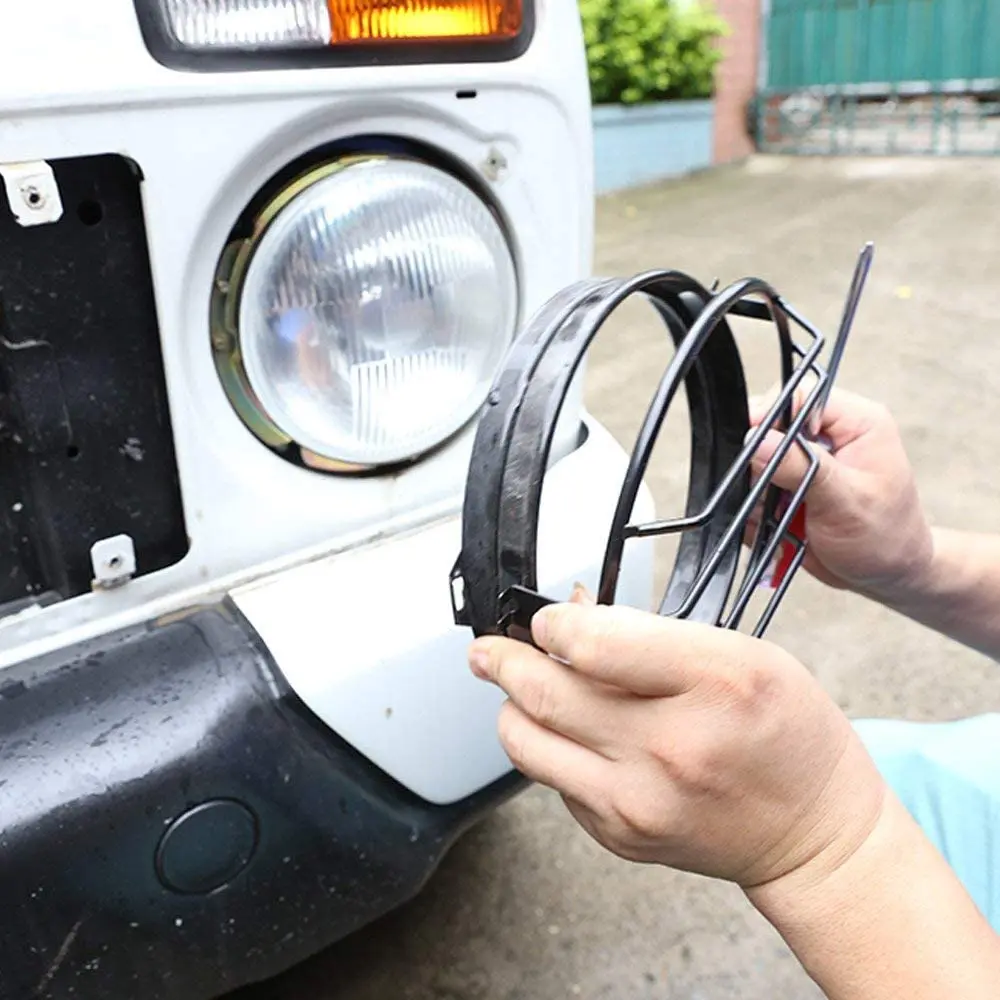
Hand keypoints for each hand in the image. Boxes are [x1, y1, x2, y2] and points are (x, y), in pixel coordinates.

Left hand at [469, 595, 885, 890]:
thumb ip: (654, 632)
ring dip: (511, 706)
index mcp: (715, 683)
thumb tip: (571, 615)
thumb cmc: (785, 733)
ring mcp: (639, 801)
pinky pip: (552, 780)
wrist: (813, 835)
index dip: (553, 624)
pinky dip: (550, 748)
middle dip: (502, 660)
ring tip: (517, 686)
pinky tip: (575, 733)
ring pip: (527, 742)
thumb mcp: (745, 653)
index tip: (548, 619)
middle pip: (544, 693)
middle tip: (488, 649)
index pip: (594, 643)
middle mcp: (671, 747)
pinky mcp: (619, 835)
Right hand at [749, 386, 933, 601]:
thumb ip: (801, 467)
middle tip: (774, 495)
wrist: (886, 577)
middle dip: (762, 463)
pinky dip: (758, 509)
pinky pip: (755, 487)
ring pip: (756, 460)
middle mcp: (829, 435)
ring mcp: (806, 460)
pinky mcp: (790, 484)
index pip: (801, 396)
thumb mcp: (846, 502)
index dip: (771, 415)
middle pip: (771, 426)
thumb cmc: (886, 539)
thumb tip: (757, 440)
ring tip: (783, 518)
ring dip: (760, 492)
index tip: (750, 443)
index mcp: (856, 422)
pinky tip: (780, 527)